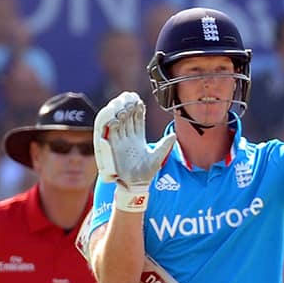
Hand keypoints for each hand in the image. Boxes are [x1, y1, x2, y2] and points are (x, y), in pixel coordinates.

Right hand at [94, 91, 175, 212]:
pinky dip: (111, 122)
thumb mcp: (157, 158)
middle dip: (127, 105)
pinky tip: (116, 116)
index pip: (137, 119)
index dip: (137, 109)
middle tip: (129, 96)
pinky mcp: (112, 146)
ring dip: (119, 111)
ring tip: (123, 102)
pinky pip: (109, 131)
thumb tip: (174, 135)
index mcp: (138, 138)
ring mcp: (119, 141)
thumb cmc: (146, 173)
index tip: (138, 100)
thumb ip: (164, 145)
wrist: (135, 185)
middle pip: (126, 117)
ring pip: (118, 121)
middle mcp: (127, 137)